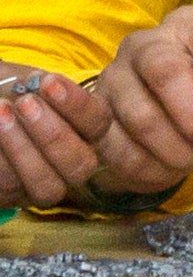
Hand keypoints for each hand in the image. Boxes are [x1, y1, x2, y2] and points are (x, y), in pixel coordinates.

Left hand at [0, 65, 111, 207]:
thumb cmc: (3, 93)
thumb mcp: (17, 80)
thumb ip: (34, 82)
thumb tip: (38, 82)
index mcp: (83, 128)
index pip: (99, 123)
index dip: (78, 106)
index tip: (47, 82)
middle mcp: (72, 161)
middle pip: (82, 164)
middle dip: (54, 134)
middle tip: (26, 103)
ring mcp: (44, 184)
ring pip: (50, 186)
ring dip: (23, 151)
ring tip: (1, 115)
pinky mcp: (14, 197)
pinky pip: (13, 190)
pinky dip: (2, 161)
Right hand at [91, 8, 192, 197]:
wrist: (149, 97)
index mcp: (192, 28)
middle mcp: (146, 43)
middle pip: (168, 75)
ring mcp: (113, 75)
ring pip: (142, 118)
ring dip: (177, 152)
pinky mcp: (94, 112)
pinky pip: (120, 149)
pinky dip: (152, 169)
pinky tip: (169, 167)